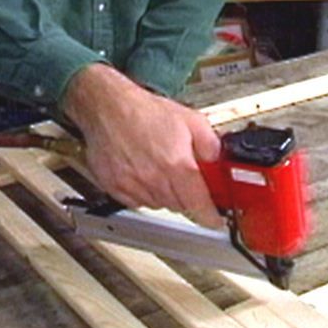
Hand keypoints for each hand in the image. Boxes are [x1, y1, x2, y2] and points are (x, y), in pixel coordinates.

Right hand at [63, 63, 223, 228]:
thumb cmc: (144, 111)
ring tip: (162, 168)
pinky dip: (146, 193)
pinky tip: (145, 172)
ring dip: (167, 194)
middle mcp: (154, 178)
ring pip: (159, 204)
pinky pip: (137, 201)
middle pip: (180, 206)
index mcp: (176, 164)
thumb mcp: (192, 121)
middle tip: (188, 179)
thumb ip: (212, 145)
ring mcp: (132, 185)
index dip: (210, 217)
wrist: (108, 106)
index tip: (215, 220)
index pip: (198, 204)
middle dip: (188, 196)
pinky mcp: (115, 186)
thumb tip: (220, 162)